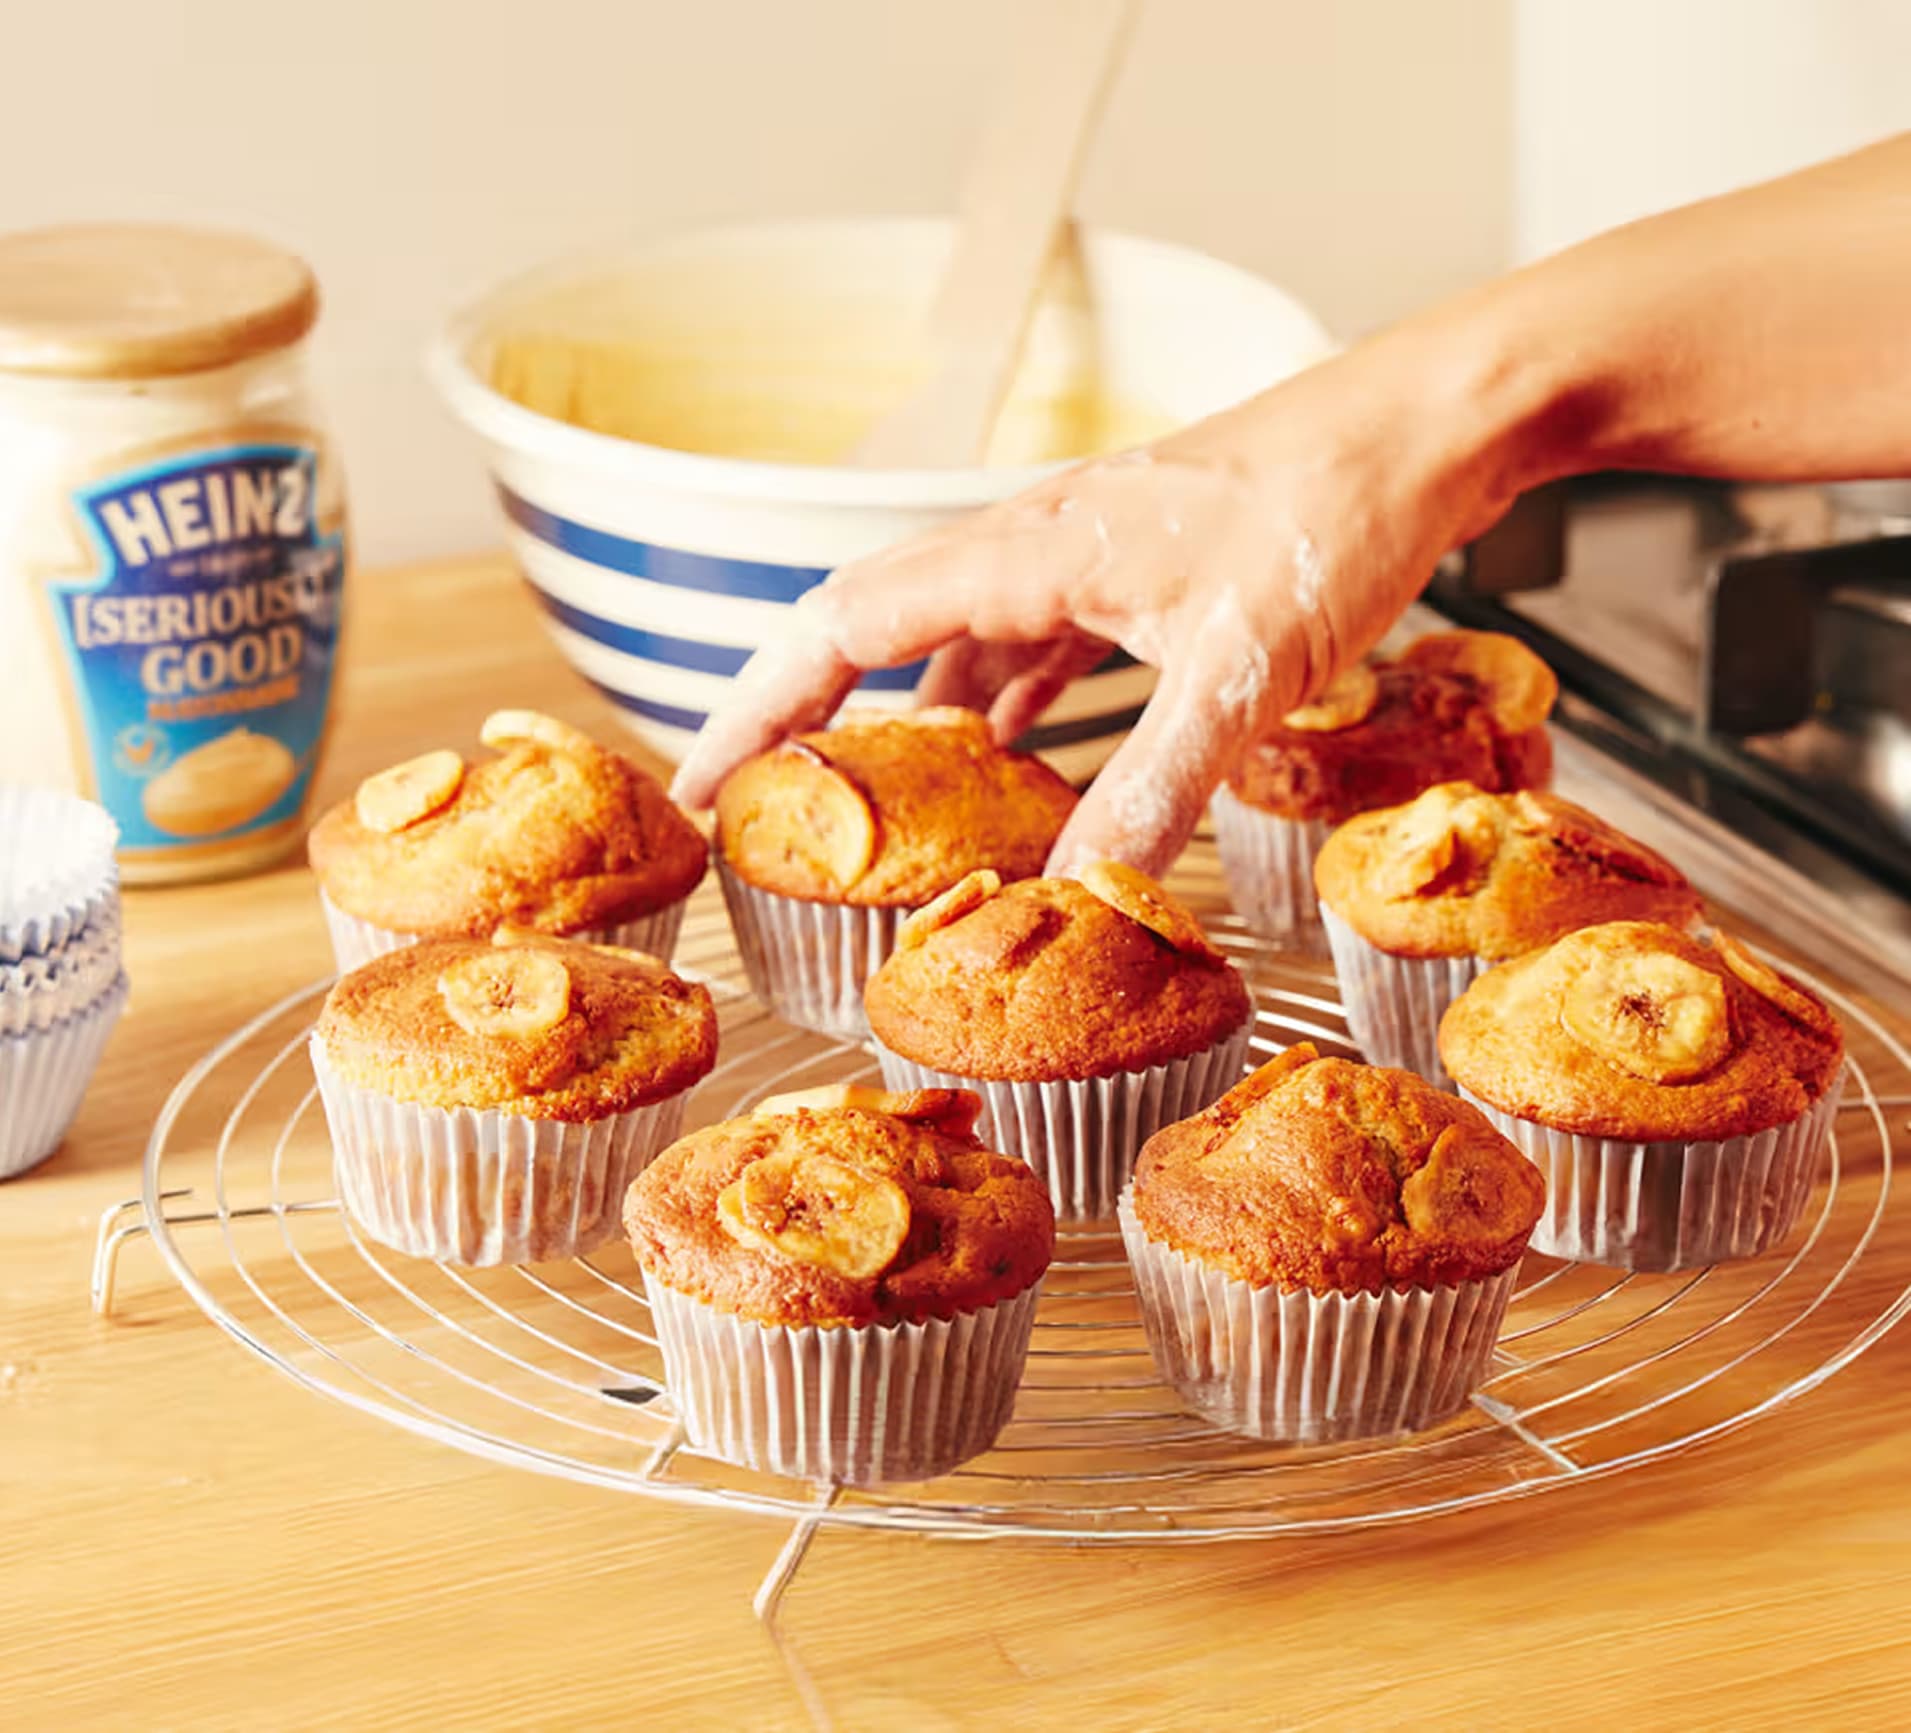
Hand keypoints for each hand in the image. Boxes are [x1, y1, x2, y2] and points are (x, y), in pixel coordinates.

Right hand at [671, 333, 1522, 874]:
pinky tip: (1012, 757)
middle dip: (805, 718)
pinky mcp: (1135, 567)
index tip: (703, 791)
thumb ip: (1152, 788)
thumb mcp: (1240, 672)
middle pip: (872, 627)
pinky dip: (999, 706)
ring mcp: (1083, 551)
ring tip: (875, 808)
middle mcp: (1034, 542)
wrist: (1428, 426)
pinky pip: (1029, 641)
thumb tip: (1068, 897)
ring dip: (904, 719)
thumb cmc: (1336, 512)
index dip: (760, 711)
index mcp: (1026, 551)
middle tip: (760, 808)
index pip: (841, 628)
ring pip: (951, 637)